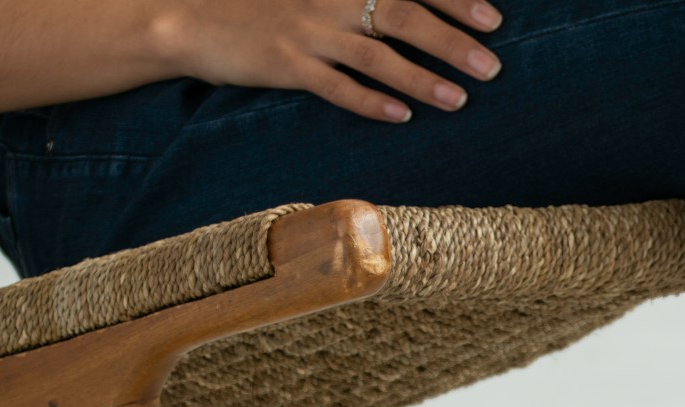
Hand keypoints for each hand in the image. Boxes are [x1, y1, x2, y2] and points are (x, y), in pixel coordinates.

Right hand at [159, 0, 504, 122]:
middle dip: (451, 41)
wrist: (191, 14)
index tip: (493, 18)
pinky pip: (335, 87)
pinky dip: (370, 102)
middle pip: (401, 15)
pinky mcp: (284, 65)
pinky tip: (402, 117)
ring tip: (460, 100)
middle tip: (493, 65)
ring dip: (422, 79)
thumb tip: (413, 12)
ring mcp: (305, 32)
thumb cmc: (266, 2)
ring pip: (375, 56)